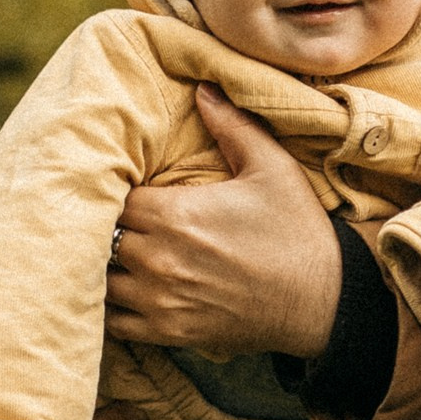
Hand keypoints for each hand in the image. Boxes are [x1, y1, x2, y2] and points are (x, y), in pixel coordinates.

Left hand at [105, 84, 340, 357]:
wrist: (322, 301)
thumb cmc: (296, 230)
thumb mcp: (272, 168)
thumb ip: (232, 125)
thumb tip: (203, 87)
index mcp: (174, 213)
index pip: (110, 196)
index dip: (113, 189)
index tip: (126, 187)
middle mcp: (157, 258)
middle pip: (98, 236)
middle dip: (104, 225)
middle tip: (115, 217)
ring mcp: (159, 300)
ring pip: (99, 278)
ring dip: (104, 265)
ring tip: (116, 252)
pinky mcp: (167, 332)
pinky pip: (112, 323)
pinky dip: (111, 306)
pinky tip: (124, 290)